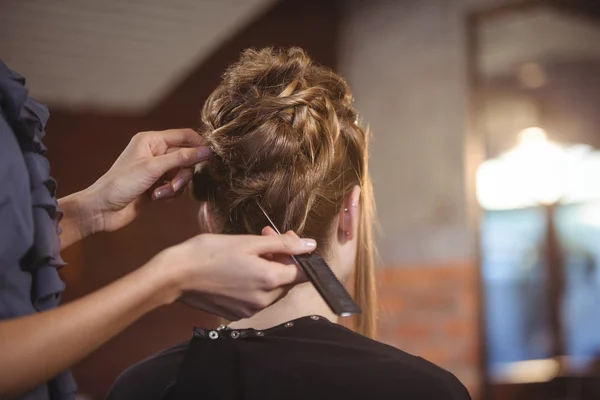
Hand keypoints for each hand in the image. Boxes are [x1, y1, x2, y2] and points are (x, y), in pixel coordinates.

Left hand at [82, 129, 209, 232]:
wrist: (102, 209)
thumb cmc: (121, 183)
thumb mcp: (153, 168)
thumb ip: (182, 158)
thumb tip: (208, 151)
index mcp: (152, 140)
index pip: (185, 136)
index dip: (199, 145)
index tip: (210, 158)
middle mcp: (155, 152)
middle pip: (186, 158)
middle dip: (183, 174)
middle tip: (174, 185)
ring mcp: (156, 170)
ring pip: (182, 174)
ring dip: (175, 186)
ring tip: (160, 194)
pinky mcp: (157, 185)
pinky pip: (175, 187)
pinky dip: (170, 193)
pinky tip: (156, 198)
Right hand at [156, 231, 313, 319]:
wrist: (175, 276)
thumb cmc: (209, 253)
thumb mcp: (248, 241)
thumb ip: (282, 244)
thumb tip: (310, 245)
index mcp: (270, 280)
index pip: (303, 272)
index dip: (297, 253)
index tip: (283, 239)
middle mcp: (264, 300)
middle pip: (287, 279)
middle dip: (280, 257)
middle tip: (262, 238)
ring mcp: (250, 310)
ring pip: (272, 288)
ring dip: (266, 269)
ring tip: (247, 252)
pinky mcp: (237, 313)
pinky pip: (256, 297)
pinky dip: (253, 282)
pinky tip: (237, 268)